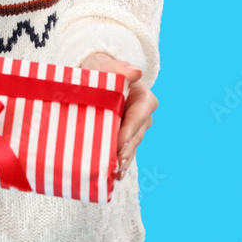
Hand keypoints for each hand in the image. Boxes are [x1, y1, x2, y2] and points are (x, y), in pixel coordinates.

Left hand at [79, 51, 158, 180]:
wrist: (97, 76)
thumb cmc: (103, 69)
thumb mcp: (108, 65)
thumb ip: (121, 68)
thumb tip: (135, 72)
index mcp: (145, 100)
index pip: (138, 117)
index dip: (128, 132)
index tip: (118, 144)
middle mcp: (143, 117)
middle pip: (135, 136)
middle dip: (126, 151)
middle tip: (115, 165)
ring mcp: (135, 129)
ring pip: (131, 146)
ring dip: (124, 161)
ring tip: (114, 174)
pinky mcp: (125, 137)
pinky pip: (124, 150)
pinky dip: (119, 162)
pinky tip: (112, 175)